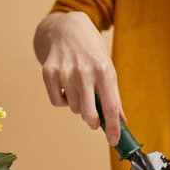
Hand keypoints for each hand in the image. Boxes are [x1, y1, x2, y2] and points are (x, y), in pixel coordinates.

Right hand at [35, 12, 124, 145]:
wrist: (68, 29)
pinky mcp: (49, 72)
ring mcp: (65, 72)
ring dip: (78, 106)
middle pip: (88, 114)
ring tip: (80, 90)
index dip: (113, 128)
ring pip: (72, 108)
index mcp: (104, 72)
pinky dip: (62, 100)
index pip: (110, 107)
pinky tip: (66, 87)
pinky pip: (57, 101)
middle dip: (92, 122)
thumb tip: (121, 121)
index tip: (113, 141)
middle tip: (94, 119)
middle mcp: (84, 72)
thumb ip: (114, 96)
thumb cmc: (92, 53)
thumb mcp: (109, 70)